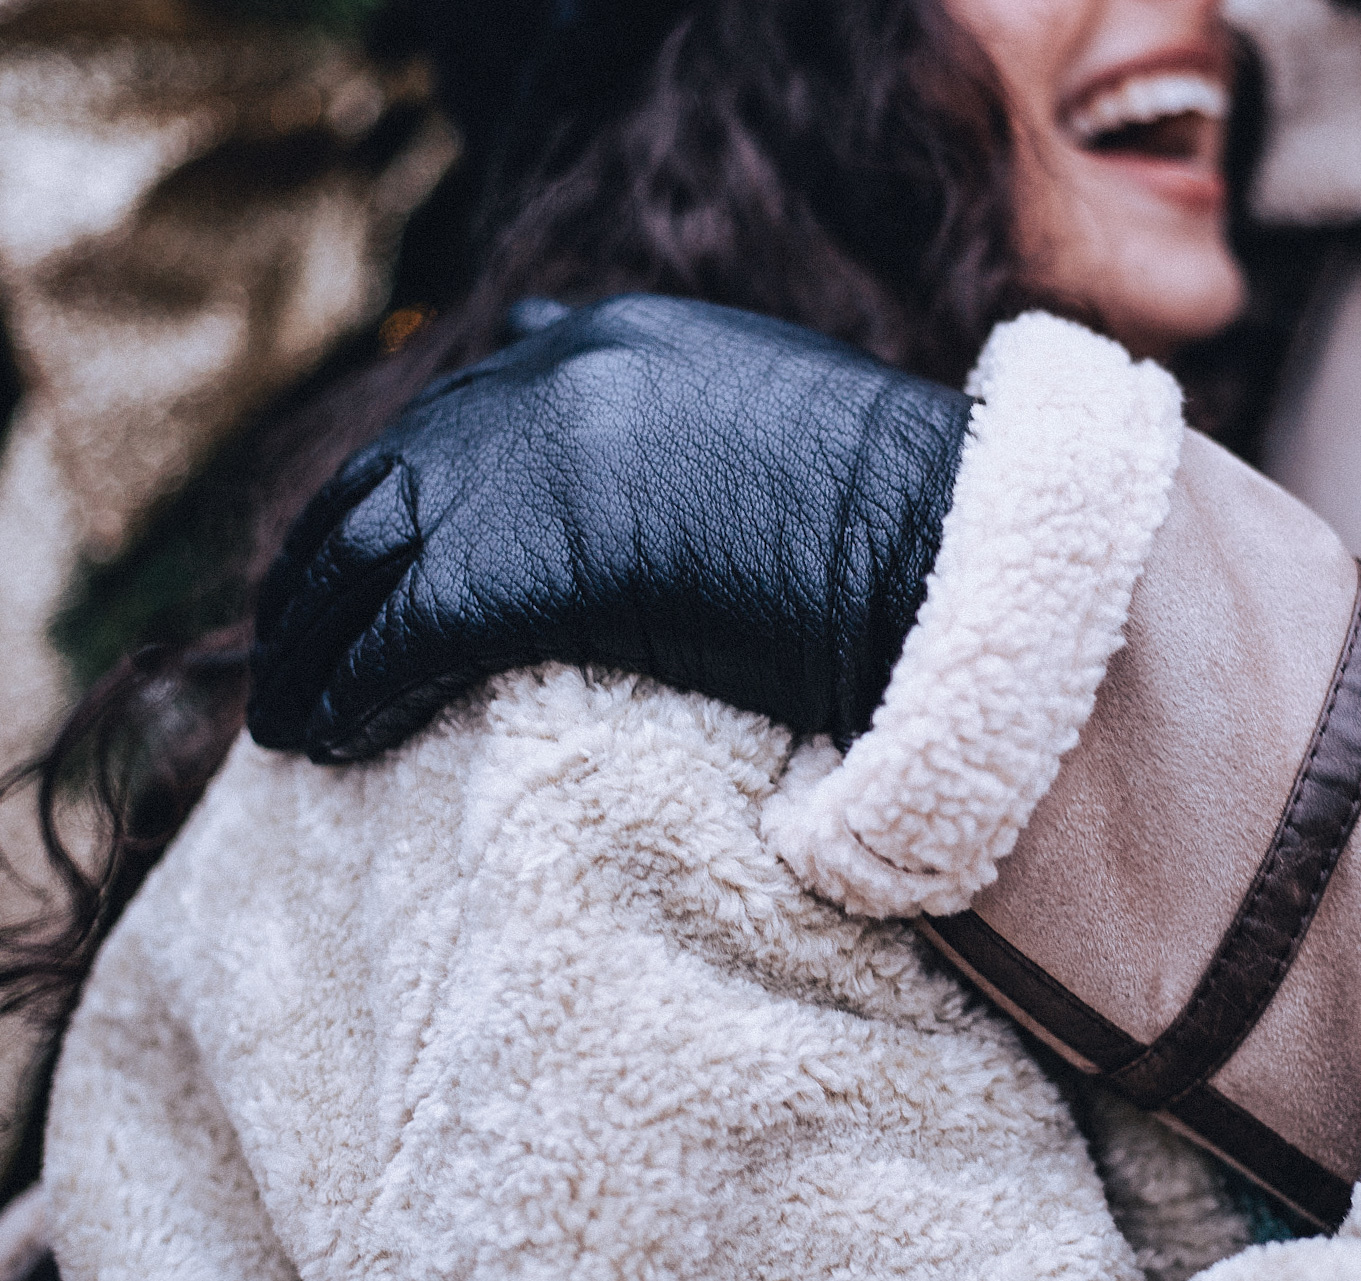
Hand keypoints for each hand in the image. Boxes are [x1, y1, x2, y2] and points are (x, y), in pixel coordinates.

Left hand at [248, 294, 972, 761]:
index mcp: (614, 338)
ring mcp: (527, 467)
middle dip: (326, 561)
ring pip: (359, 557)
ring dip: (311, 639)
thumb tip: (662, 476)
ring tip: (288, 711)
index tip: (372, 550)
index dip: (399, 490)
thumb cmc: (904, 510)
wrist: (945, 548)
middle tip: (297, 632)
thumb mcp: (783, 417)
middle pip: (385, 474)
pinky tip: (324, 736)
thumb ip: (694, 419)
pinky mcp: (518, 569)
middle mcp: (546, 380)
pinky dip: (345, 691)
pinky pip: (391, 640)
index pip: (462, 409)